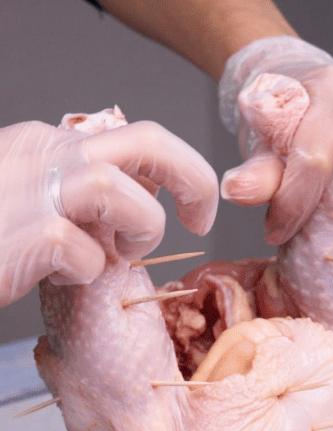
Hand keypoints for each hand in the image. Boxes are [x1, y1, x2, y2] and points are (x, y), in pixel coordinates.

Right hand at [0, 113, 217, 306]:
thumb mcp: (35, 198)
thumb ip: (83, 193)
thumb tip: (141, 199)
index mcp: (48, 146)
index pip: (133, 137)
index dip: (178, 169)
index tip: (191, 210)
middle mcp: (42, 158)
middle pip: (143, 142)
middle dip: (190, 177)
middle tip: (198, 220)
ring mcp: (29, 195)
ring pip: (114, 186)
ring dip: (138, 227)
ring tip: (122, 256)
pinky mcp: (23, 237)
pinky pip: (80, 248)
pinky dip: (89, 269)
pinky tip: (71, 279)